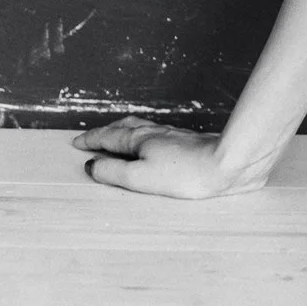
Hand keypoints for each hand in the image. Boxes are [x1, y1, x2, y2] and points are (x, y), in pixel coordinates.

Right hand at [72, 117, 258, 198]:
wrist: (228, 163)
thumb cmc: (186, 173)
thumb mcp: (140, 178)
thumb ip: (114, 172)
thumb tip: (92, 165)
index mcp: (140, 140)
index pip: (108, 138)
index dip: (91, 141)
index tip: (78, 143)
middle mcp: (155, 133)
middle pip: (124, 127)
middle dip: (106, 132)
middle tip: (92, 137)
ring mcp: (172, 136)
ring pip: (141, 128)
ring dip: (124, 131)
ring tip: (117, 136)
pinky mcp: (187, 143)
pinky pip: (155, 135)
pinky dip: (143, 136)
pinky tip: (152, 143)